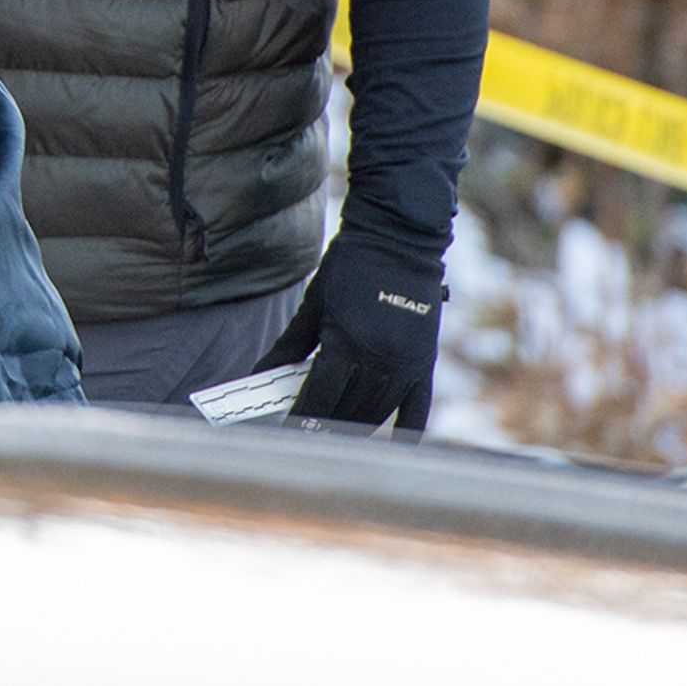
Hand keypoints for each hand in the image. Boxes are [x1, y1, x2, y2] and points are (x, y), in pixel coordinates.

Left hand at [260, 228, 444, 430]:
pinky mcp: (424, 362)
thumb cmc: (348, 269)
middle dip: (325, 424)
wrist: (397, 241)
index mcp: (346, 342)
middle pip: (348, 407)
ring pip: (378, 411)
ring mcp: (405, 363)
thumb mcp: (312, 305)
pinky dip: (405, 430)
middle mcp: (379, 357)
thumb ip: (288, 345)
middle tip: (306, 435)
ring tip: (334, 435)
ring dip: (354, 426)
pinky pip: (417, 407)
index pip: (320, 394)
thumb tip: (261, 373)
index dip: (302, 415)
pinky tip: (390, 443)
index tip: (288, 430)